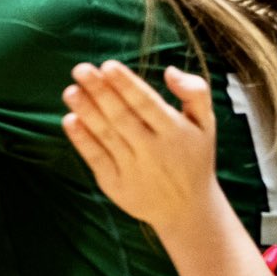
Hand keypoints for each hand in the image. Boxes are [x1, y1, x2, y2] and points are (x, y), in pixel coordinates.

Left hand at [62, 61, 223, 237]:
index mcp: (175, 131)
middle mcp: (154, 150)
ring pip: (107, 136)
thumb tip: (169, 70)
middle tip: (81, 69)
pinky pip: (97, 159)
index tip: (108, 66)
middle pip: (122, 117)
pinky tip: (70, 120)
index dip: (126, 85)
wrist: (187, 209)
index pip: (147, 103)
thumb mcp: (206, 124)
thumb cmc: (193, 157)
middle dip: (100, 92)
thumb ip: (196, 92)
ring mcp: (133, 170)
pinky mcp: (117, 186)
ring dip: (87, 112)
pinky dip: (82, 140)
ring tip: (71, 91)